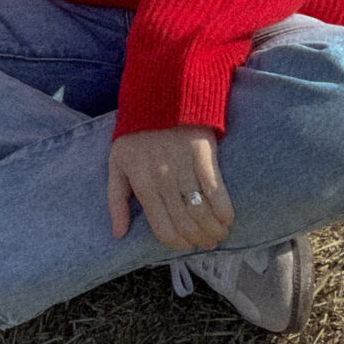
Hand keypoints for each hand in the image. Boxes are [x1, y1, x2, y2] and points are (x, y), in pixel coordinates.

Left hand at [108, 126, 234, 249]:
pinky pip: (216, 189)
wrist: (160, 98)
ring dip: (213, 229)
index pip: (163, 227)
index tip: (186, 246)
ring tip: (219, 235)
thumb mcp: (117, 165)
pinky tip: (227, 219)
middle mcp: (163, 179)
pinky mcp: (204, 155)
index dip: (177, 243)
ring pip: (201, 211)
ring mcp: (184, 167)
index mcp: (141, 184)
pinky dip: (224, 209)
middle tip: (207, 244)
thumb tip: (118, 234)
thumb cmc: (136, 136)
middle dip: (198, 239)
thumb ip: (116, 200)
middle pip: (185, 223)